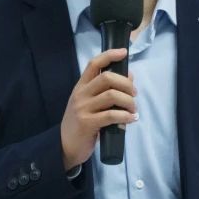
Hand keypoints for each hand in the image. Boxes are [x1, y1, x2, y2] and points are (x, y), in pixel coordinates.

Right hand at [60, 48, 136, 170]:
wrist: (65, 146)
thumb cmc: (81, 124)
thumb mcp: (90, 104)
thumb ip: (105, 91)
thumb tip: (129, 76)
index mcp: (81, 87)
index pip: (94, 64)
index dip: (110, 55)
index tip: (124, 52)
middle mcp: (80, 94)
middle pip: (107, 78)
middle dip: (126, 84)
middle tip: (134, 95)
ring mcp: (83, 108)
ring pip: (112, 95)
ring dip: (129, 102)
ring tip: (133, 110)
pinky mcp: (88, 123)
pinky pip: (112, 115)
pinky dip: (126, 116)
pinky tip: (131, 119)